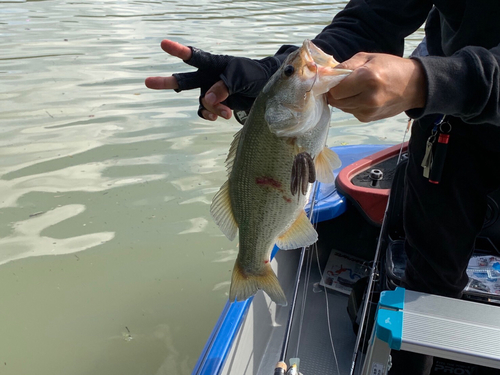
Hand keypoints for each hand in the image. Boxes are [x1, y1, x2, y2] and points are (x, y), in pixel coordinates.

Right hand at [145, 39, 280, 120]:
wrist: (267, 91)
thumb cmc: (255, 77)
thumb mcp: (242, 79)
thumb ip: (223, 87)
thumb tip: (206, 99)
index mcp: (215, 64)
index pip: (194, 57)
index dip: (179, 51)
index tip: (163, 44)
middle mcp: (208, 77)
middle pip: (184, 80)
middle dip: (166, 82)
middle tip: (147, 82)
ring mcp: (210, 92)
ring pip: (202, 103)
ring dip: (212, 109)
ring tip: (227, 112)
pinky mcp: (215, 106)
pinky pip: (205, 112)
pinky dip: (210, 115)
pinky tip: (219, 117)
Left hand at [327, 52, 425, 121]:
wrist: (415, 86)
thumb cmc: (390, 67)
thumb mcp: (369, 58)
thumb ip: (346, 65)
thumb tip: (325, 74)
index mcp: (368, 78)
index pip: (335, 89)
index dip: (332, 84)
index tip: (335, 79)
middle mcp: (367, 98)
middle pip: (335, 101)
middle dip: (336, 92)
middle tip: (345, 84)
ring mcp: (368, 111)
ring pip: (341, 107)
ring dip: (344, 98)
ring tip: (357, 89)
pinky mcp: (368, 119)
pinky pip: (350, 111)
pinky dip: (352, 104)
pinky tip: (364, 97)